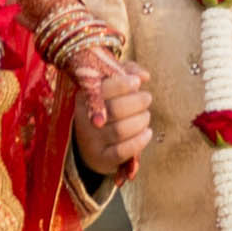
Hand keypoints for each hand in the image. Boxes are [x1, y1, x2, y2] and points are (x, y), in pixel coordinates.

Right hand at [71, 52, 152, 178]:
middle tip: (146, 98)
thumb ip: (126, 72)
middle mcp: (85, 119)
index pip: (102, 89)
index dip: (122, 84)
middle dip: (137, 102)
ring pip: (120, 130)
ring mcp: (91, 141)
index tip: (137, 82)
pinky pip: (122, 152)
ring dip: (141, 121)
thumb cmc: (105, 107)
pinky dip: (139, 141)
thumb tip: (144, 75)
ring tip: (146, 116)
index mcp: (84, 97)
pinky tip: (147, 133)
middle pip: (115, 110)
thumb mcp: (110, 85)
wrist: (89, 143)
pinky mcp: (101, 158)